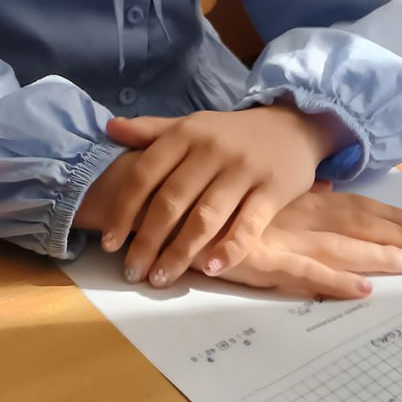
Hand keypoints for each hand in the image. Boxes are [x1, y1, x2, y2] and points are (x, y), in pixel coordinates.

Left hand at [103, 105, 344, 287]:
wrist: (291, 123)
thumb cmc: (231, 133)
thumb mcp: (192, 125)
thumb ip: (152, 130)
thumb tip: (110, 128)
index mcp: (186, 134)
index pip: (146, 173)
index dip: (124, 209)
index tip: (110, 242)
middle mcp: (211, 150)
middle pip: (171, 201)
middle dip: (148, 241)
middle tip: (133, 271)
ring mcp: (243, 170)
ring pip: (205, 217)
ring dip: (180, 253)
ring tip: (161, 278)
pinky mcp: (272, 190)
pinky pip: (248, 225)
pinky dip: (229, 249)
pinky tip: (211, 269)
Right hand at [201, 190, 401, 299]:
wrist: (162, 194)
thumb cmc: (201, 190)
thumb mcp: (251, 184)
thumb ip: (290, 189)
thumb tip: (325, 187)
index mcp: (292, 196)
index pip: (349, 204)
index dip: (384, 214)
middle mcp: (293, 212)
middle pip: (354, 224)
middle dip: (393, 236)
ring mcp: (280, 235)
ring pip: (340, 246)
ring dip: (377, 256)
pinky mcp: (261, 258)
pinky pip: (306, 273)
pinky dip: (335, 281)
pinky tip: (361, 289)